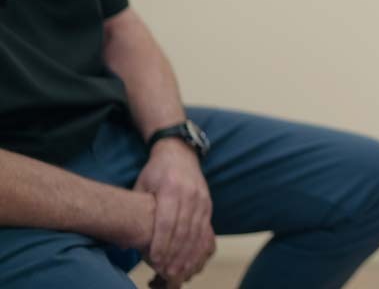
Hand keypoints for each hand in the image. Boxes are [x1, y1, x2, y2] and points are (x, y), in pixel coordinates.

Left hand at [134, 139, 215, 284]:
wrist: (180, 152)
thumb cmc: (156, 171)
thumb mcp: (141, 185)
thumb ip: (135, 211)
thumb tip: (123, 241)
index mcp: (171, 188)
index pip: (167, 221)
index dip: (161, 242)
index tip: (155, 260)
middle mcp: (190, 194)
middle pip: (183, 229)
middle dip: (175, 253)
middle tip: (167, 272)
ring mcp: (202, 199)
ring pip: (196, 232)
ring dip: (188, 253)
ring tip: (179, 270)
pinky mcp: (208, 204)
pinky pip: (206, 228)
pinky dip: (199, 246)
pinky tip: (193, 258)